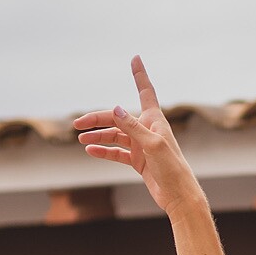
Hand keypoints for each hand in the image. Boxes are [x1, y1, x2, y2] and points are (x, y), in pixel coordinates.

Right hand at [72, 57, 204, 218]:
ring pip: (115, 135)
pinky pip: (117, 152)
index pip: (145, 91)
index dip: (139, 75)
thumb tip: (115, 108)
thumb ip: (133, 127)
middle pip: (118, 118)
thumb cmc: (172, 169)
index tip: (135, 58)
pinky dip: (103, 150)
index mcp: (155, 121)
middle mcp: (147, 130)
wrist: (179, 196)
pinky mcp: (139, 160)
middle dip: (97, 119)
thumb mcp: (152, 146)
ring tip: (80, 139)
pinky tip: (90, 150)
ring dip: (98, 136)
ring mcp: (141, 145)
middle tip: (77, 124)